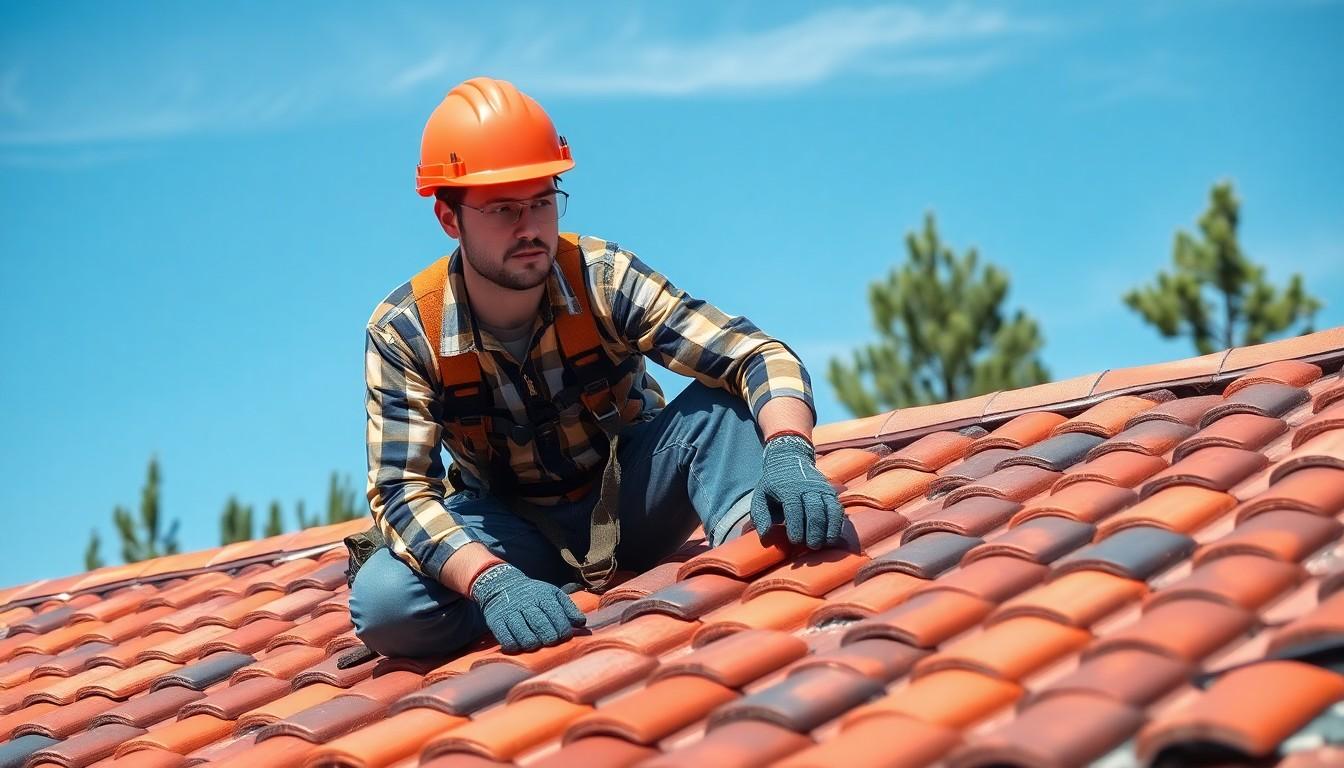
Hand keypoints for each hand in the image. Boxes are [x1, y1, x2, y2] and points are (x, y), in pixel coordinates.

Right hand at [469, 563, 586, 652]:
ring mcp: (510, 613)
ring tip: (536, 644)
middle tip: (551, 641)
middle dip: (550, 639)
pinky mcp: (496, 621)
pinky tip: (519, 645)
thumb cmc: (533, 594)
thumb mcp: (552, 594)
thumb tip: (582, 623)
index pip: (557, 616)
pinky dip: (515, 646)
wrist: (502, 585)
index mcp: (543, 596)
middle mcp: (526, 604)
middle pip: (542, 628)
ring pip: (526, 637)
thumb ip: (568, 608)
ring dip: (534, 644)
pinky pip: (507, 640)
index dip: (564, 630)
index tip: (564, 636)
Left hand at [750, 434, 845, 548]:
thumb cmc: (772, 484)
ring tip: (824, 544)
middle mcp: (807, 487)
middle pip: (815, 511)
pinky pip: (837, 508)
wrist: (789, 459)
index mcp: (788, 488)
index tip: (794, 541)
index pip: (794, 508)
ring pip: (830, 510)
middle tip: (811, 546)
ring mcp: (821, 488)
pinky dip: (837, 523)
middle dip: (814, 531)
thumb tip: (766, 536)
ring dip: (829, 529)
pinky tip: (832, 536)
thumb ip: (760, 516)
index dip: (796, 526)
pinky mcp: (830, 492)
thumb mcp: (760, 496)